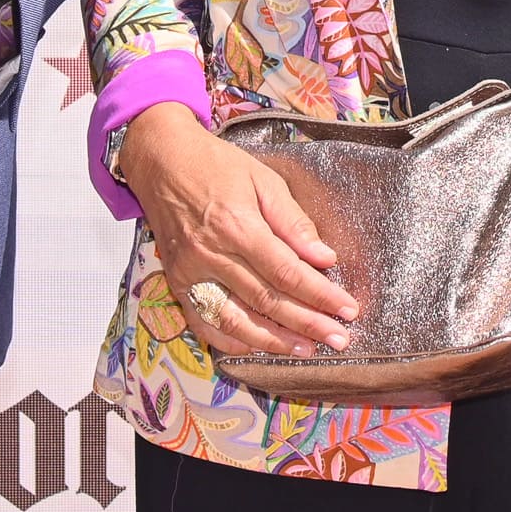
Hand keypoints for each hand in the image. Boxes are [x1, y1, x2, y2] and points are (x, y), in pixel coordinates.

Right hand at [112, 104, 357, 356]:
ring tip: (306, 350)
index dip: (320, 295)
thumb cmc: (217, 165)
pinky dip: (230, 340)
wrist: (162, 161)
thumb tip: (324, 257)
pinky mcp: (176, 282)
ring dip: (274, 341)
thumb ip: (293, 222)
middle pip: (267, 301)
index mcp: (238, 226)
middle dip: (307, 324)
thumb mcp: (263, 180)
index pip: (287, 273)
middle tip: (339, 339)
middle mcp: (212, 255)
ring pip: (236, 319)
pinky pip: (203, 322)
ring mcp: (190, 273)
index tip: (348, 309)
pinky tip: (256, 348)